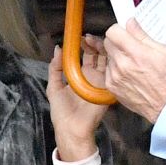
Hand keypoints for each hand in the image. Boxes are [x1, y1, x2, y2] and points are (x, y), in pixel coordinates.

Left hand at [47, 39, 110, 161]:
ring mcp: (101, 82)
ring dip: (103, 50)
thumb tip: (58, 49)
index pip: (86, 55)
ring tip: (96, 42)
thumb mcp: (53, 87)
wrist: (71, 128)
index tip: (80, 36)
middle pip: (97, 55)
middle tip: (89, 37)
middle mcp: (92, 76)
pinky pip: (112, 73)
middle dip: (94, 44)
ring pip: (106, 61)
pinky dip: (112, 62)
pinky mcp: (108, 89)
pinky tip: (108, 53)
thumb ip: (55, 68)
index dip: (84, 44)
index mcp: (80, 75)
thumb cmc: (61, 112)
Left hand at [102, 18, 165, 123]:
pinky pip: (108, 71)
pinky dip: (116, 70)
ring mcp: (115, 76)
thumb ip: (143, 36)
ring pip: (108, 57)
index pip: (113, 32)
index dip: (119, 29)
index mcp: (136, 53)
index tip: (124, 32)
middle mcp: (122, 64)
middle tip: (129, 47)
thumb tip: (131, 24)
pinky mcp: (112, 86)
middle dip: (117, 41)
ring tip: (132, 64)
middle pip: (107, 42)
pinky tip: (129, 74)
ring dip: (117, 57)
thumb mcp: (164, 52)